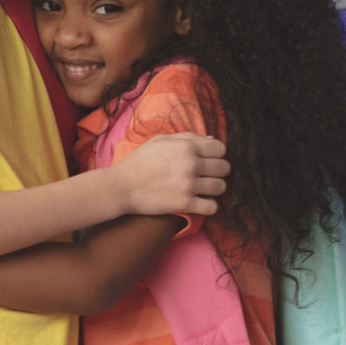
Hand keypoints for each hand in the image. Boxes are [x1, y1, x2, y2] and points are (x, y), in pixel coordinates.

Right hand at [111, 133, 226, 218]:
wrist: (120, 186)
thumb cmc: (138, 163)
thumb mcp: (160, 141)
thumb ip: (187, 137)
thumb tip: (213, 140)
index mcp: (187, 147)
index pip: (221, 149)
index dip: (216, 155)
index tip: (207, 161)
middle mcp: (191, 164)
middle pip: (224, 168)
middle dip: (217, 172)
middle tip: (205, 177)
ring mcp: (188, 185)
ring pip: (221, 187)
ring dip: (213, 189)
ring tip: (202, 190)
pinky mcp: (184, 204)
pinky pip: (212, 207)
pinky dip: (209, 206)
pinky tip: (199, 203)